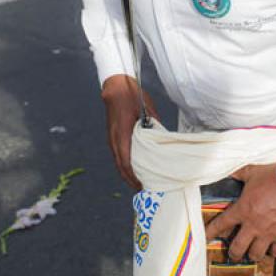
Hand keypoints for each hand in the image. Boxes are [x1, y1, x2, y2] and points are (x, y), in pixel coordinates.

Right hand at [101, 74, 158, 188]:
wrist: (115, 86)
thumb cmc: (132, 96)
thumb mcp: (147, 109)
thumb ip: (154, 125)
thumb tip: (163, 139)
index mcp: (122, 134)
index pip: (126, 162)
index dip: (134, 176)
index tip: (143, 185)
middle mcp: (114, 139)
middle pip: (120, 166)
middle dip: (131, 180)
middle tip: (143, 190)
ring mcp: (111, 138)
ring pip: (118, 162)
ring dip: (127, 173)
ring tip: (139, 182)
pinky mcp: (112, 136)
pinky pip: (118, 155)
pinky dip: (124, 164)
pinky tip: (133, 167)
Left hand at [205, 163, 275, 261]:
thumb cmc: (274, 177)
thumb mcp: (252, 172)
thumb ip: (239, 174)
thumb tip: (229, 172)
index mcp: (243, 209)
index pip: (222, 224)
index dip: (211, 232)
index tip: (206, 238)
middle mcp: (253, 225)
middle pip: (237, 248)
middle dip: (233, 253)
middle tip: (233, 254)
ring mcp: (269, 233)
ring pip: (256, 254)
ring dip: (252, 254)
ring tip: (252, 253)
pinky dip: (273, 252)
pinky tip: (272, 249)